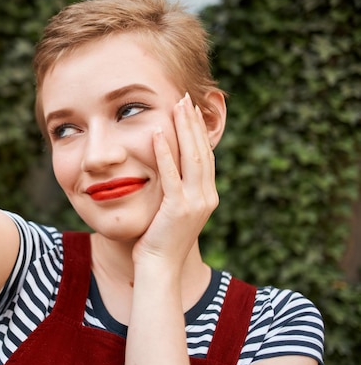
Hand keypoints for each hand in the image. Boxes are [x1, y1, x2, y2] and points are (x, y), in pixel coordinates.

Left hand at [133, 92, 217, 270]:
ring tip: (177, 105)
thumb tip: (169, 170)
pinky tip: (156, 132)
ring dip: (183, 129)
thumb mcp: (171, 210)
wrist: (158, 268)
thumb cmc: (158, 240)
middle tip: (186, 96)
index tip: (191, 108)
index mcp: (207, 195)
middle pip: (201, 150)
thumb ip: (175, 190)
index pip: (204, 155)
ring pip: (191, 158)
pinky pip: (171, 175)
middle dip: (193, 122)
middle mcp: (206, 196)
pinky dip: (164, 153)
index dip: (198, 130)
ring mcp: (195, 203)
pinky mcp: (178, 209)